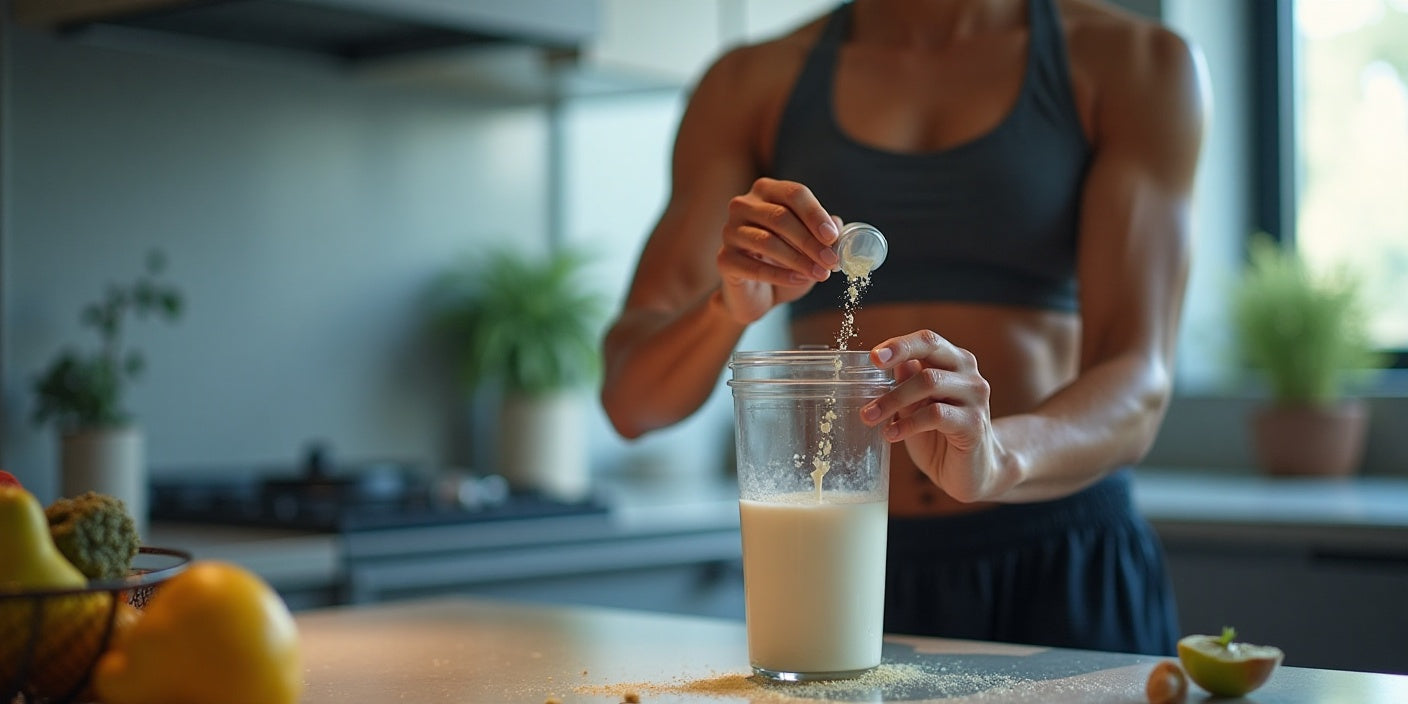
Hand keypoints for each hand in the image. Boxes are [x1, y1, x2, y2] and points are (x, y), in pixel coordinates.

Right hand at [715, 177, 842, 323]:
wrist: (758, 293)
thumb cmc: (785, 261)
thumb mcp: (809, 244)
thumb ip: (823, 232)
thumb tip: (837, 226)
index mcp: (767, 191)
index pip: (793, 193)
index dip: (815, 214)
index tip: (832, 236)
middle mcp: (743, 205)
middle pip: (780, 217)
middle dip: (810, 241)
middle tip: (831, 261)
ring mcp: (730, 231)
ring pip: (767, 242)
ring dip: (799, 259)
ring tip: (821, 274)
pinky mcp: (724, 259)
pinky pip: (754, 267)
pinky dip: (780, 275)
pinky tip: (800, 280)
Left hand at [860, 330, 1016, 502]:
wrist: (971, 473)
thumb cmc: (939, 438)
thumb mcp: (915, 408)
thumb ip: (906, 385)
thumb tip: (885, 363)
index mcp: (954, 363)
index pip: (927, 341)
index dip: (899, 344)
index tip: (873, 356)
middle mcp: (969, 374)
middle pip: (932, 349)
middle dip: (897, 356)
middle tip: (869, 371)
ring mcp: (975, 397)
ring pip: (929, 381)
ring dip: (893, 399)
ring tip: (870, 417)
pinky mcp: (975, 423)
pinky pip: (937, 414)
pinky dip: (909, 423)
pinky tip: (892, 434)